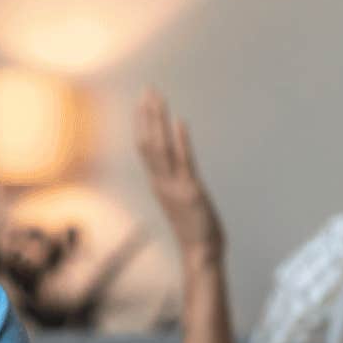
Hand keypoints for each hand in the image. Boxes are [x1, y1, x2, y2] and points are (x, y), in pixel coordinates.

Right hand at [135, 87, 223, 261]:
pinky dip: (180, 141)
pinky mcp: (190, 192)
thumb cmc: (194, 228)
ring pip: (159, 148)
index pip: (144, 147)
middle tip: (148, 89)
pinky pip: (183, 162)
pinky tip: (180, 121)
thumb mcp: (180, 200)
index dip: (142, 123)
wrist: (199, 253)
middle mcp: (160, 182)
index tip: (143, 101)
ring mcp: (174, 186)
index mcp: (158, 182)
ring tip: (158, 98)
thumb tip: (177, 166)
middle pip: (147, 142)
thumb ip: (175, 181)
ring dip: (158, 121)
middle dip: (147, 115)